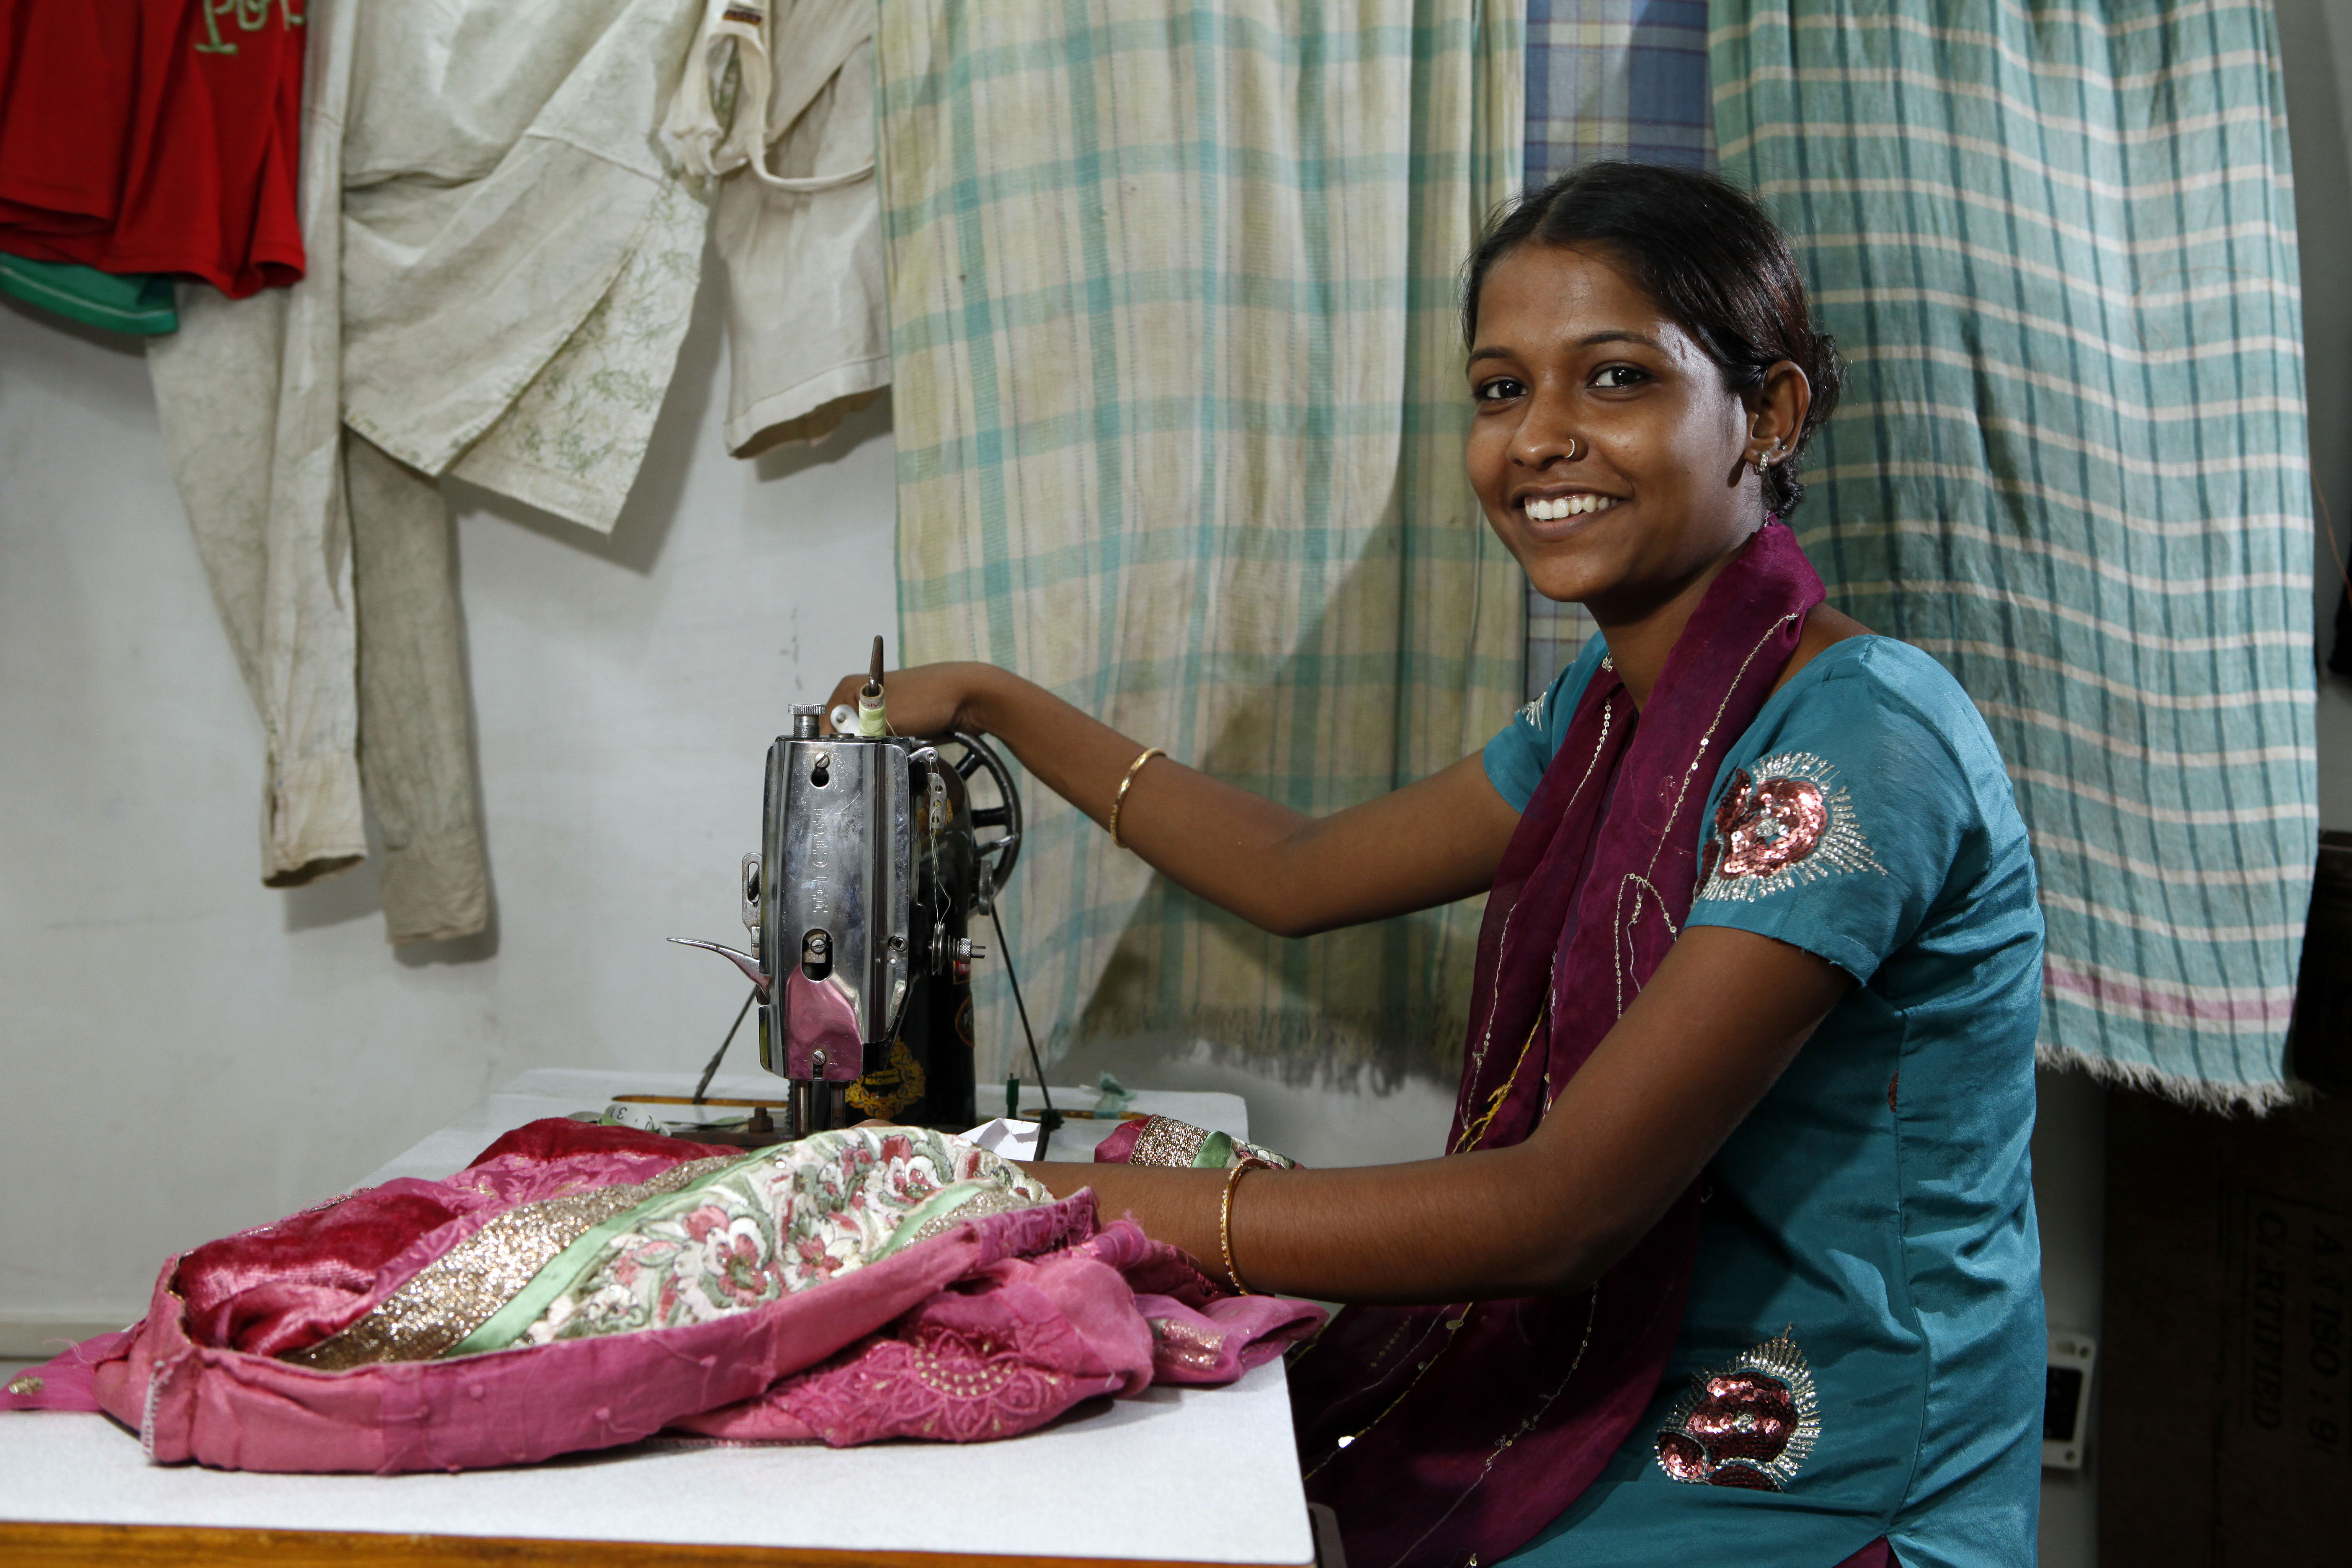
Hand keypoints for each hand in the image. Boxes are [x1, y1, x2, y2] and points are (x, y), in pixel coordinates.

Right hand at [820, 661, 1008, 737]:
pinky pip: (887, 744)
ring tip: (895, 747)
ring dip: (879, 750)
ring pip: (868, 743)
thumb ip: (859, 735)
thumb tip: (839, 750)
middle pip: (846, 736)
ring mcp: (882, 710)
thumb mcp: (887, 717)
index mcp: (850, 688)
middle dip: (860, 749)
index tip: (845, 762)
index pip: (825, 726)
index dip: (834, 747)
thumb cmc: (932, 696)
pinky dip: (893, 749)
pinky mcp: (900, 722)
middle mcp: (862, 698)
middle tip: (876, 754)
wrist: (973, 696)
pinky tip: (904, 747)